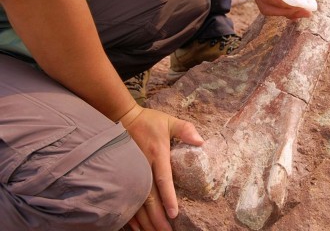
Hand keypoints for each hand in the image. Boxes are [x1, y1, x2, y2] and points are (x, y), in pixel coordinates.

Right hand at [121, 105, 203, 230]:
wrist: (120, 117)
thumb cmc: (148, 121)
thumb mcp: (168, 121)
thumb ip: (185, 130)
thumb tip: (201, 142)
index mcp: (157, 154)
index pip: (163, 180)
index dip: (168, 198)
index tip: (174, 214)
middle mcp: (142, 167)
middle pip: (149, 198)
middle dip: (157, 218)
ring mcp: (129, 173)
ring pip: (136, 203)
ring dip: (145, 220)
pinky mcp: (122, 176)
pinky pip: (125, 200)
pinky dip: (130, 215)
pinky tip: (136, 227)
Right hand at [242, 0, 311, 18]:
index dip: (286, 5)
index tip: (303, 6)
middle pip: (266, 7)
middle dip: (286, 12)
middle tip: (306, 12)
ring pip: (265, 8)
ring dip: (283, 11)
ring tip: (302, 9)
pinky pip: (265, 3)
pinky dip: (279, 7)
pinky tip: (293, 4)